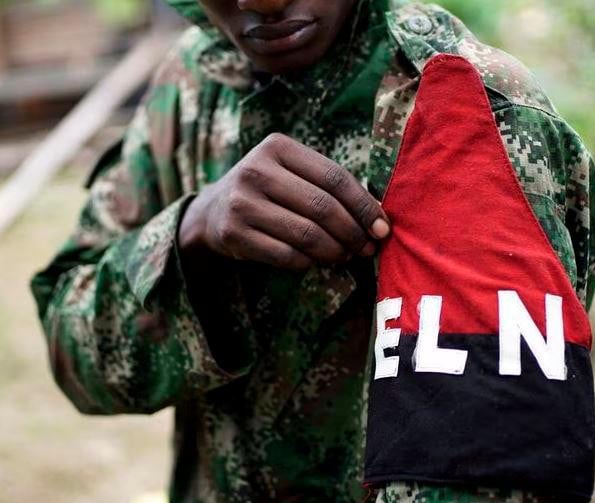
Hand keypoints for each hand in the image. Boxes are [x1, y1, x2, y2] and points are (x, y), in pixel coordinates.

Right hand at [178, 133, 389, 270]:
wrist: (212, 211)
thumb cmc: (269, 191)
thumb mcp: (292, 173)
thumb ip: (329, 186)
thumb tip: (378, 218)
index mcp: (277, 147)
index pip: (334, 177)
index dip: (363, 206)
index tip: (382, 228)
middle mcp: (256, 170)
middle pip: (322, 207)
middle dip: (353, 232)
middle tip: (367, 248)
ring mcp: (241, 203)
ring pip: (306, 234)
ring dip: (335, 251)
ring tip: (346, 256)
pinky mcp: (233, 233)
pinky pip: (286, 255)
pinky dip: (309, 262)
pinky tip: (317, 261)